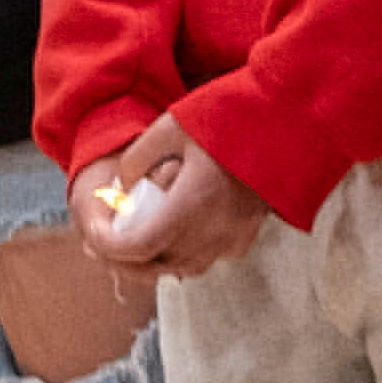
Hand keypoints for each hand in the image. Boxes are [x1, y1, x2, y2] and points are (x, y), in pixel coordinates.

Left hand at [72, 113, 274, 279]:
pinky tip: (173, 232)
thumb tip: (122, 188)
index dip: (109, 246)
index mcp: (194, 201)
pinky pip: (208, 257)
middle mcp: (216, 228)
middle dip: (125, 258)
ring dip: (156, 258)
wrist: (288, 118)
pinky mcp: (248, 236)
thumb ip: (137, 160)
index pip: (140, 246)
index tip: (93, 234)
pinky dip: (184, 253)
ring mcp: (236, 236)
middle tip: (102, 242)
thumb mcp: (171, 127)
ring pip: (183, 267)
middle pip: (158, 264)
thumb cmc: (227, 115)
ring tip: (134, 239)